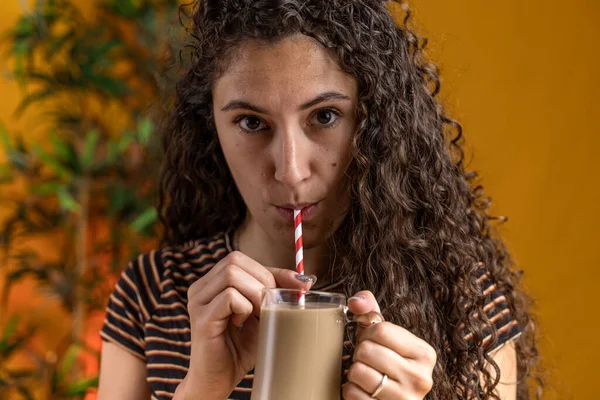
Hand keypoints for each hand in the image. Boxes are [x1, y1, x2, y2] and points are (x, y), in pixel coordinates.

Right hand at [175, 251, 313, 399]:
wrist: (218, 381)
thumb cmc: (239, 349)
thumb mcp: (262, 315)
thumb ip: (276, 294)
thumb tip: (304, 280)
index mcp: (211, 283)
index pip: (241, 259)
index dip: (270, 269)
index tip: (298, 286)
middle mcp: (200, 288)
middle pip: (235, 259)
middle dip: (262, 279)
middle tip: (270, 305)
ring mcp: (198, 302)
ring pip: (232, 274)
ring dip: (254, 293)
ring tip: (256, 314)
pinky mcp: (201, 318)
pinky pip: (230, 297)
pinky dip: (245, 308)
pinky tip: (241, 324)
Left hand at [343, 291, 435, 399]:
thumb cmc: (388, 364)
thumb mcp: (386, 336)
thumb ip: (371, 311)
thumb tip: (356, 302)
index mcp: (424, 353)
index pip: (381, 330)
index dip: (368, 333)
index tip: (373, 342)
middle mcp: (420, 377)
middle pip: (366, 350)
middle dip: (360, 353)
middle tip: (369, 361)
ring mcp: (405, 399)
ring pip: (357, 371)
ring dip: (354, 372)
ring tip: (366, 375)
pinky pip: (352, 393)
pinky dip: (351, 390)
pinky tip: (363, 391)